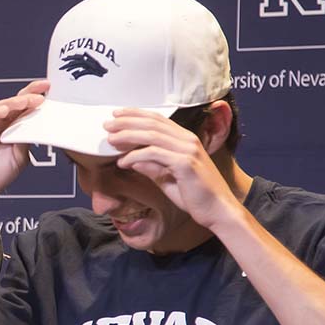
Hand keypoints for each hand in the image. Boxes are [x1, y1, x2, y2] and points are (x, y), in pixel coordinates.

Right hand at [0, 81, 47, 218]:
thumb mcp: (19, 156)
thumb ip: (25, 138)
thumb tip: (35, 122)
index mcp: (6, 128)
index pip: (21, 108)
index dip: (33, 96)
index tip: (49, 88)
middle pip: (10, 103)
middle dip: (26, 95)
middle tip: (42, 92)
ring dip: (13, 103)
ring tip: (27, 101)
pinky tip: (4, 111)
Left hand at [105, 108, 242, 228]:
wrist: (217, 210)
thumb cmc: (194, 195)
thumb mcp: (167, 178)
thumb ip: (151, 166)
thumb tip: (131, 159)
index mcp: (185, 139)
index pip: (158, 120)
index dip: (136, 115)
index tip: (116, 115)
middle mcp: (188, 140)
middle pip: (152, 123)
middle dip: (127, 122)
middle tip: (107, 125)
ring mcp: (188, 150)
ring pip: (152, 135)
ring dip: (128, 136)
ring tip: (110, 140)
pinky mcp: (185, 163)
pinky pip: (155, 154)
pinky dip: (135, 156)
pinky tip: (123, 162)